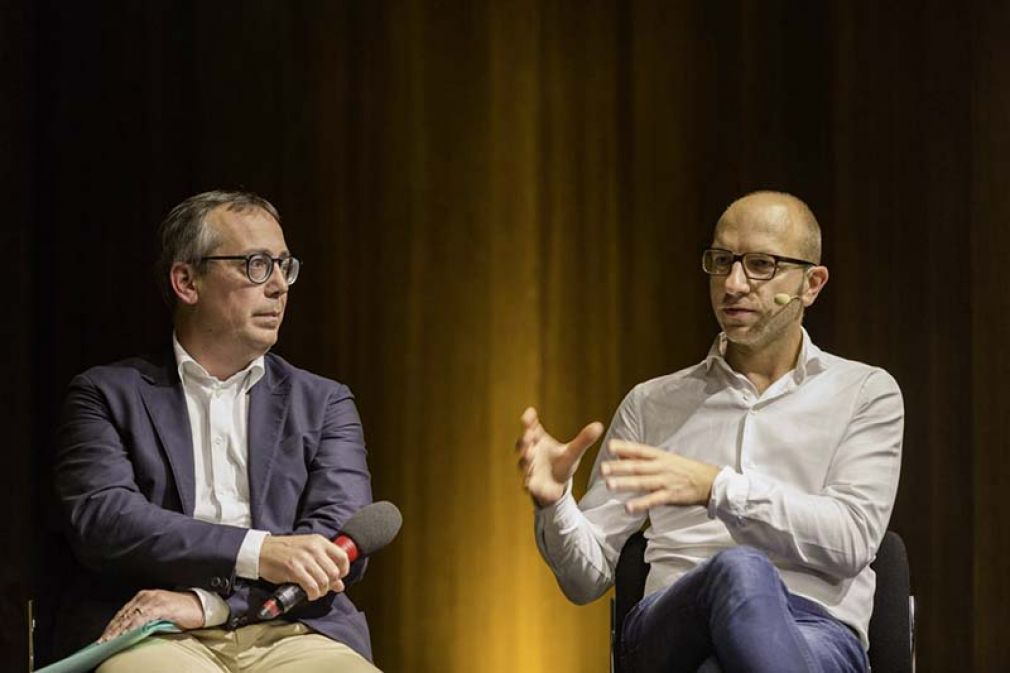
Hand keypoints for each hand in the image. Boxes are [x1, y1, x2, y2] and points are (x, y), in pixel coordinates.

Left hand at [99, 589, 203, 641]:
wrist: (202, 607)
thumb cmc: (183, 612)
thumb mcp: (160, 614)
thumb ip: (146, 619)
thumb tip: (129, 633)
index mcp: (146, 596)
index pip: (124, 612)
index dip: (112, 625)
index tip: (103, 637)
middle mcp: (147, 596)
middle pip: (124, 615)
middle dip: (112, 629)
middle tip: (101, 642)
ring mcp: (154, 600)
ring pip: (130, 617)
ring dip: (118, 630)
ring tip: (109, 641)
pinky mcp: (161, 606)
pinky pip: (142, 618)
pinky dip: (132, 627)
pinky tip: (125, 635)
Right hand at [258, 534, 349, 600]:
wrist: (261, 550)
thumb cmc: (283, 551)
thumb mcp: (306, 552)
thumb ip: (323, 564)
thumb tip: (339, 584)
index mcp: (319, 541)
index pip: (343, 557)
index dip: (343, 571)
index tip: (337, 579)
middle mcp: (314, 548)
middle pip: (334, 572)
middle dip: (331, 584)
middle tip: (323, 588)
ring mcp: (304, 558)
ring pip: (324, 581)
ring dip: (322, 591)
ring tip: (315, 592)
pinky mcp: (293, 569)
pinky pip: (312, 586)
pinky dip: (313, 594)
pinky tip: (309, 594)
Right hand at [516, 406, 603, 506]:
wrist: (557, 485)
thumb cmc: (562, 463)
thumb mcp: (573, 452)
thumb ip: (584, 440)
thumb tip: (599, 425)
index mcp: (540, 441)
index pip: (531, 427)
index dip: (529, 420)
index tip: (530, 412)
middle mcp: (531, 452)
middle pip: (523, 443)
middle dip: (525, 439)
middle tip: (530, 434)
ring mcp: (529, 468)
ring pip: (523, 463)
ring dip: (525, 459)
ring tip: (530, 455)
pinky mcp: (532, 484)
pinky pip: (527, 483)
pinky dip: (527, 482)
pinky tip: (529, 482)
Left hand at [601, 439, 721, 512]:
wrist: (710, 481)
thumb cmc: (684, 470)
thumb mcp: (665, 458)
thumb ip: (642, 457)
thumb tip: (620, 454)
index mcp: (659, 456)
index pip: (639, 450)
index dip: (624, 447)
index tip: (609, 446)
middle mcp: (661, 466)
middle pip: (637, 466)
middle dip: (618, 467)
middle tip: (601, 469)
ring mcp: (666, 481)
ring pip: (642, 482)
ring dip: (625, 484)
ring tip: (609, 485)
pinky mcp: (671, 495)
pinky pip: (654, 500)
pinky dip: (641, 504)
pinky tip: (628, 507)